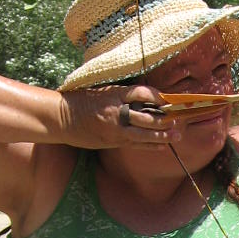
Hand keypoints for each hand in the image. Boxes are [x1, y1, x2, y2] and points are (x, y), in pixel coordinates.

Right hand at [59, 84, 181, 149]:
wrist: (61, 118)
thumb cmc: (80, 101)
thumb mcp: (101, 91)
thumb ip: (120, 95)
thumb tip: (142, 98)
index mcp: (114, 94)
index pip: (142, 93)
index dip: (158, 97)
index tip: (168, 100)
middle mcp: (116, 110)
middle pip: (147, 115)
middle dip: (164, 119)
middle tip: (177, 119)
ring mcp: (114, 127)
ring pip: (144, 133)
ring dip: (162, 135)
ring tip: (176, 135)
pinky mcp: (111, 140)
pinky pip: (134, 144)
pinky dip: (149, 145)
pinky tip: (161, 146)